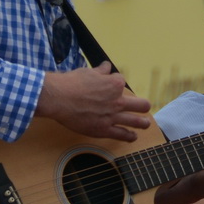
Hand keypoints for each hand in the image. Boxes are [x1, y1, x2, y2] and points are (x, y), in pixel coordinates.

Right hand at [35, 62, 149, 140]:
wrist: (59, 98)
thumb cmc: (72, 82)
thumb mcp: (88, 72)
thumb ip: (101, 71)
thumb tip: (106, 66)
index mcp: (115, 84)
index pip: (122, 82)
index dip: (115, 83)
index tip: (110, 86)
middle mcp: (118, 101)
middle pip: (141, 104)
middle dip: (143, 106)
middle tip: (143, 108)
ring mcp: (113, 116)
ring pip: (137, 121)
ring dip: (142, 123)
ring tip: (145, 124)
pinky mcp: (103, 129)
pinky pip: (121, 134)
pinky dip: (129, 136)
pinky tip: (133, 136)